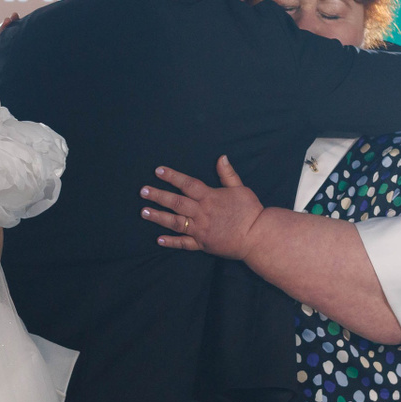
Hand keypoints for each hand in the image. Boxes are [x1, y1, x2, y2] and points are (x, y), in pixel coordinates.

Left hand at [140, 156, 265, 258]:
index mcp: (210, 197)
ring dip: (158, 217)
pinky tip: (158, 239)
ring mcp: (200, 229)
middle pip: (176, 202)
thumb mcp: (240, 188)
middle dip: (158, 196)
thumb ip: (228, 174)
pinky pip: (184, 244)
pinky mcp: (202, 244)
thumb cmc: (251, 211)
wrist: (258, 237)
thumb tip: (221, 157)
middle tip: (143, 191)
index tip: (158, 171)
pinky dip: (171, 242)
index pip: (187, 184)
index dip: (172, 176)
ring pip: (175, 222)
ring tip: (144, 212)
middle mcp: (202, 213)